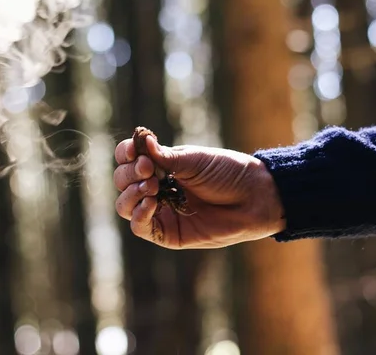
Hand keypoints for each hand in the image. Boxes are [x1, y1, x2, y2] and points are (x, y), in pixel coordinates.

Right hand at [113, 135, 285, 248]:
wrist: (252, 198)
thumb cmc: (227, 173)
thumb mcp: (194, 160)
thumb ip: (164, 155)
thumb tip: (139, 140)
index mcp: (163, 165)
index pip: (129, 159)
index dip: (126, 155)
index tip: (136, 152)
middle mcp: (158, 187)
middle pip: (123, 181)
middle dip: (129, 174)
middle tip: (148, 169)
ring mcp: (161, 210)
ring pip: (125, 205)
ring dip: (130, 194)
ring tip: (150, 186)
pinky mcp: (168, 233)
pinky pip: (140, 227)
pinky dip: (139, 214)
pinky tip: (150, 202)